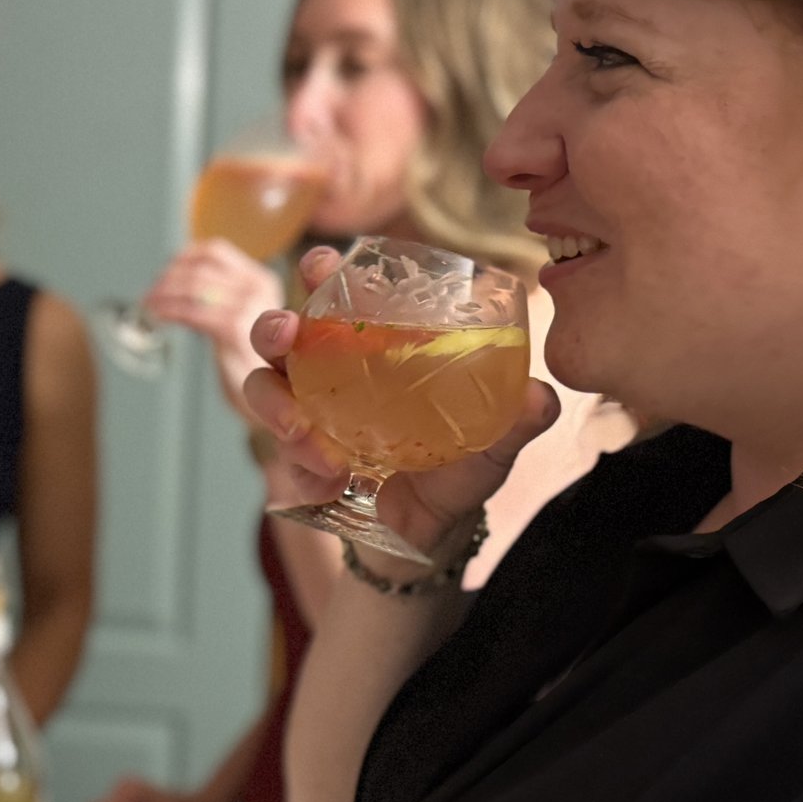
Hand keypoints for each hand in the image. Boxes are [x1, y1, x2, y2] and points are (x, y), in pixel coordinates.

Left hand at [139, 239, 284, 417]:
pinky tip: (158, 317)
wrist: (280, 403)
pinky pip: (192, 311)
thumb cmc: (254, 364)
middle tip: (149, 295)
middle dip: (166, 279)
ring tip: (148, 306)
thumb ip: (222, 299)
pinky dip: (168, 310)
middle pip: (199, 269)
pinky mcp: (235, 329)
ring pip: (193, 287)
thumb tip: (176, 282)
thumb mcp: (244, 320)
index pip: (215, 251)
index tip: (164, 271)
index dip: (182, 257)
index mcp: (261, 279)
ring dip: (162, 295)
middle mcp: (258, 288)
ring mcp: (249, 307)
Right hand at [241, 245, 560, 563]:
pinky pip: (283, 460)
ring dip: (279, 408)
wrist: (431, 535)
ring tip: (309, 435)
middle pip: (278, 335)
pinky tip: (333, 480)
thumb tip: (539, 398)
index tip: (322, 266)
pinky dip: (303, 468)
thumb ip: (516, 419)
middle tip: (287, 337)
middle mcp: (327, 375)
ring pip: (263, 392)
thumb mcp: (492, 441)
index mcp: (369, 349)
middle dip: (273, 328)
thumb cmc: (457, 467)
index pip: (335, 297)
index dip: (319, 274)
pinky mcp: (298, 467)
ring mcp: (306, 419)